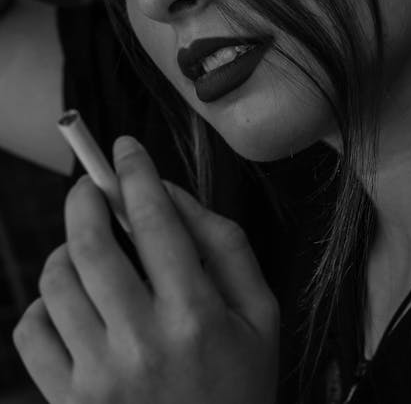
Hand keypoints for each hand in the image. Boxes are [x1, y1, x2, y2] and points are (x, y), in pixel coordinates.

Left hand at [13, 137, 279, 403]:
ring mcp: (99, 377)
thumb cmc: (238, 388)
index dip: (134, 173)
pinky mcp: (68, 402)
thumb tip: (172, 193)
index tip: (123, 149)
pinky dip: (45, 303)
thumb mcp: (261, 313)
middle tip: (92, 185)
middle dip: (86, 196)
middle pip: (92, 244)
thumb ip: (225, 244)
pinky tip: (73, 303)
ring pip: (58, 281)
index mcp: (197, 317)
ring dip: (67, 247)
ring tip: (88, 249)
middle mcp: (143, 345)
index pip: (155, 222)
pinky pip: (31, 331)